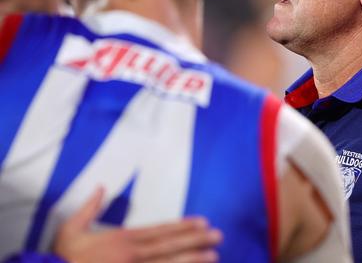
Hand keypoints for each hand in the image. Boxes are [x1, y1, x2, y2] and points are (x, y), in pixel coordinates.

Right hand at [53, 187, 221, 262]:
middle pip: (171, 246)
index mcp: (122, 240)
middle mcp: (133, 256)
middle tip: (219, 236)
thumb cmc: (61, 258)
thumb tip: (100, 186)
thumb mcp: (70, 230)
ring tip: (214, 256)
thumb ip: (89, 208)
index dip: (183, 226)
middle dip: (196, 241)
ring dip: (193, 260)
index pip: (160, 231)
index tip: (203, 222)